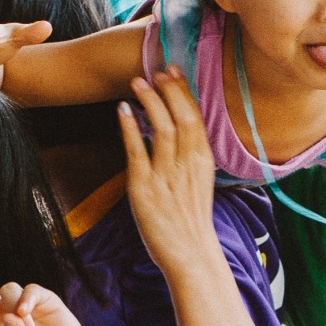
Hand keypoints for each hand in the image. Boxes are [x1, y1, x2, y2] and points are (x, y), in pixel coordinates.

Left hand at [118, 67, 216, 269]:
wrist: (190, 254)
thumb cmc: (192, 221)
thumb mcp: (199, 183)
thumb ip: (190, 158)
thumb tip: (178, 135)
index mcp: (203, 161)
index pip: (195, 117)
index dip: (183, 92)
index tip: (172, 72)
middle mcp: (187, 164)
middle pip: (181, 116)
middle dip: (168, 90)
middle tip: (155, 70)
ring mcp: (166, 175)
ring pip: (161, 128)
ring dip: (149, 102)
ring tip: (136, 82)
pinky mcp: (144, 188)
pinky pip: (136, 151)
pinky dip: (129, 128)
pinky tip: (122, 111)